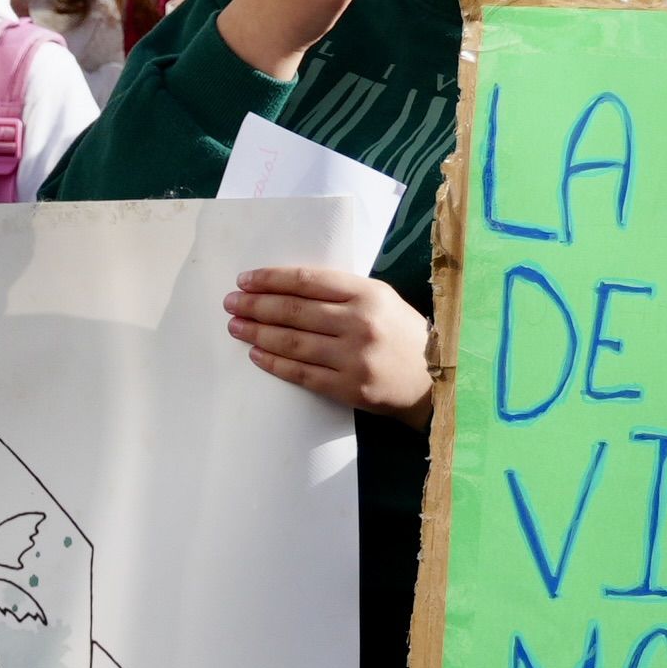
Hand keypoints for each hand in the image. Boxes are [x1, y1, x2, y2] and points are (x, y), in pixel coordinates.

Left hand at [225, 265, 430, 417]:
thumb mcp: (381, 299)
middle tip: (231, 303)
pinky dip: (274, 363)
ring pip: (293, 342)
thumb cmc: (402, 334)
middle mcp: (360, 323)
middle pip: (294, 310)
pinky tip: (255, 355)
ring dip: (258, 333)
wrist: (435, 380)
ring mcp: (354, 358)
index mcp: (368, 294)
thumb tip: (287, 287)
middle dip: (256, 305)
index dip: (271, 279)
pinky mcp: (349, 388)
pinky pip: (302, 373)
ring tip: (236, 327)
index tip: (246, 279)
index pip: (307, 280)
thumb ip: (342, 292)